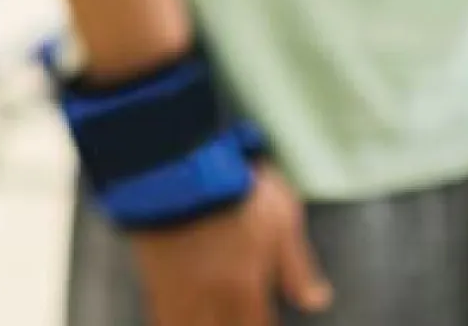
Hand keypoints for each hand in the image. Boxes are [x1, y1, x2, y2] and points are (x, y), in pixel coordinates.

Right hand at [126, 170, 332, 324]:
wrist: (175, 158)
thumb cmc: (235, 183)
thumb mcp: (281, 217)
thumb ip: (297, 266)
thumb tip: (316, 301)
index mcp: (246, 286)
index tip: (264, 323)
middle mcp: (210, 297)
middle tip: (237, 319)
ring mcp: (177, 288)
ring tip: (209, 321)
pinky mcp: (151, 273)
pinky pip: (159, 315)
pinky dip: (172, 322)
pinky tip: (177, 319)